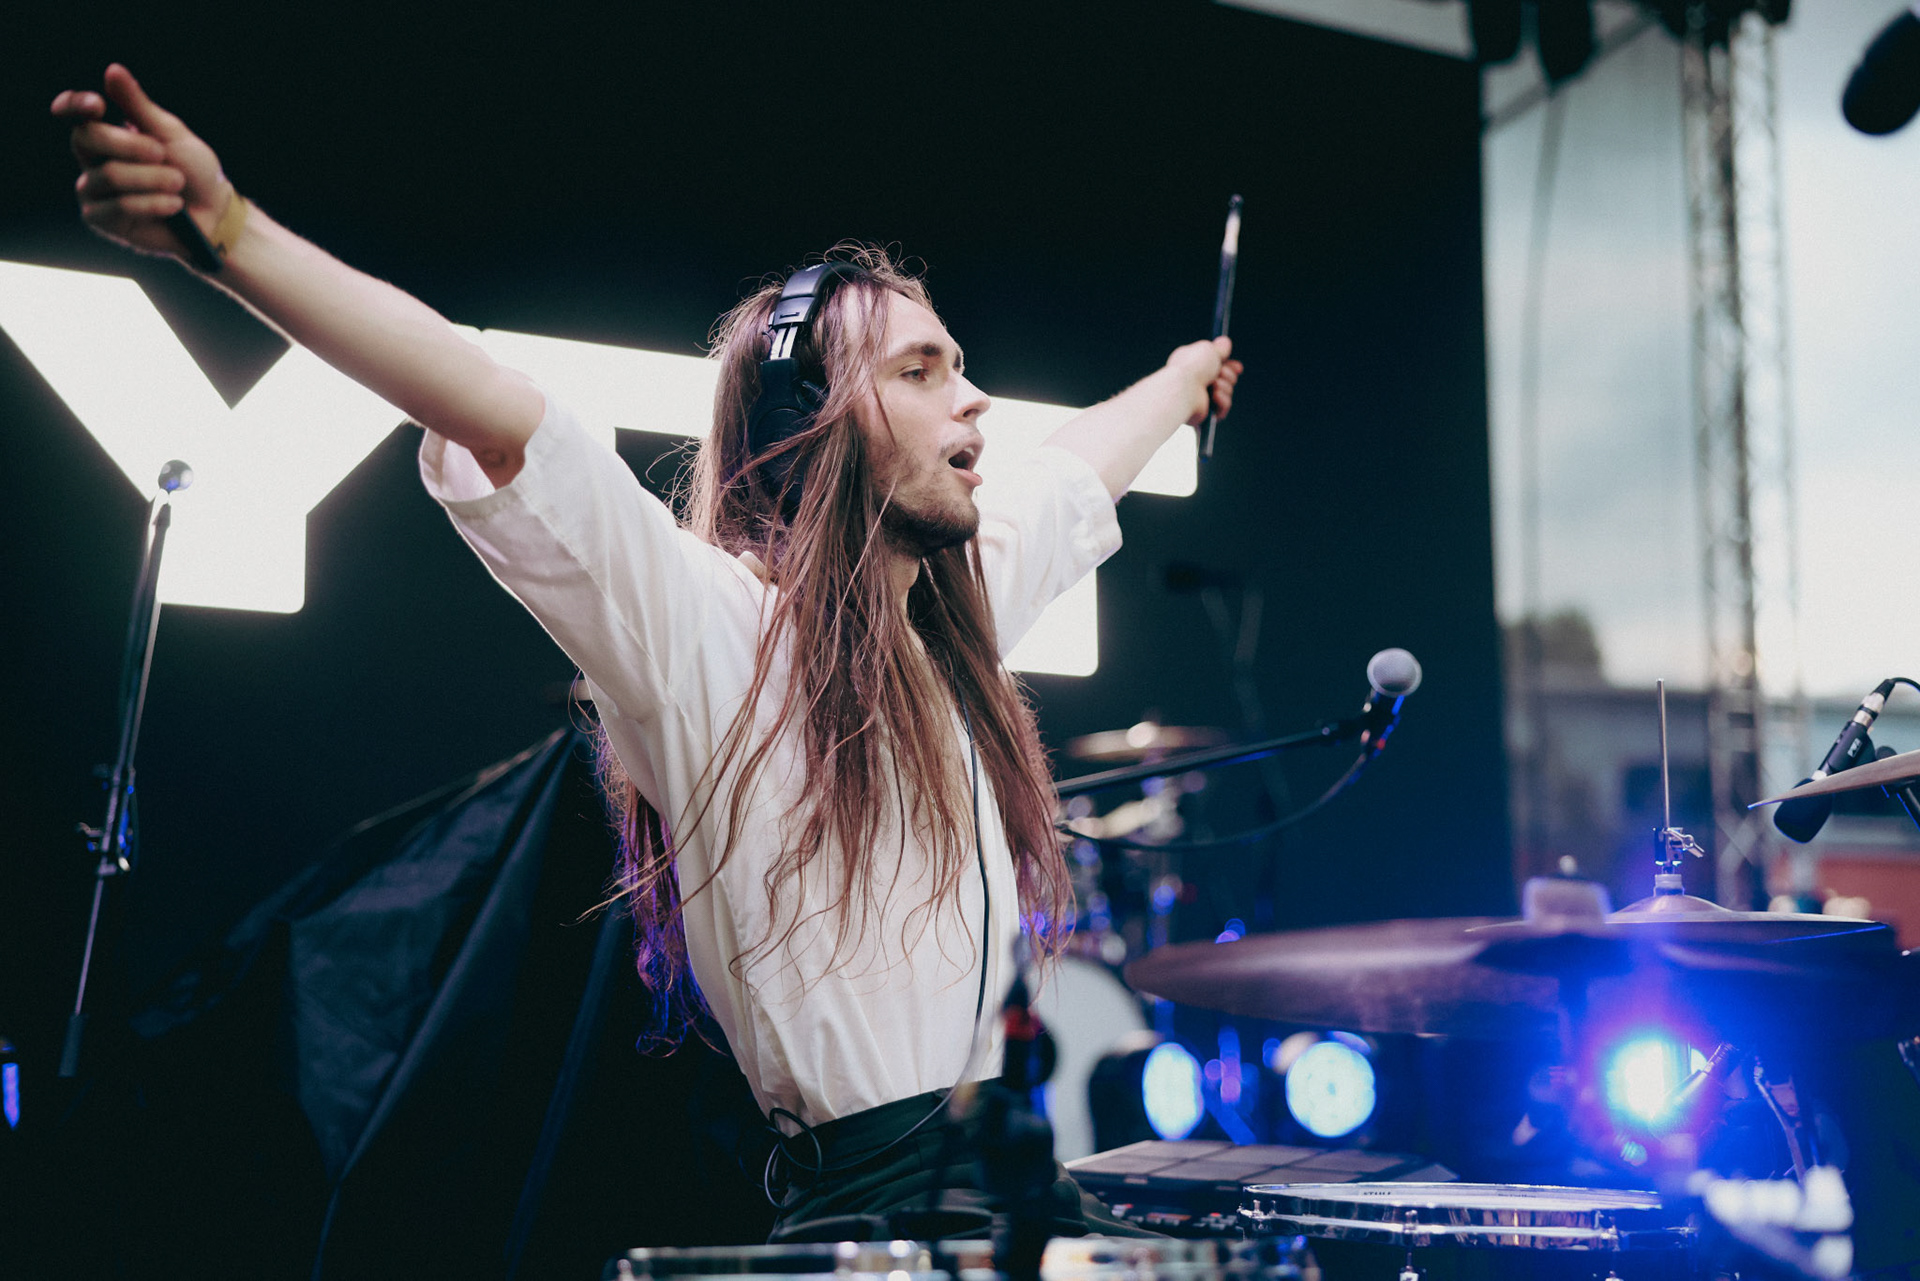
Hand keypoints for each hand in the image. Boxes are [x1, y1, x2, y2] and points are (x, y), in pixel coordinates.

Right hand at [51, 64, 231, 260]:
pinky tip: (174, 205)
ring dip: (152, 178)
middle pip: (87, 138)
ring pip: (109, 175)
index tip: (98, 105)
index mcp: (107, 133)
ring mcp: (93, 190)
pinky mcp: (101, 218)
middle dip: (131, 145)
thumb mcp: (170, 133)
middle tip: (163, 154)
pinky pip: (119, 206)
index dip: (75, 105)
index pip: (74, 114)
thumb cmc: (193, 170)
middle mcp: (93, 159)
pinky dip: (153, 203)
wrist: (213, 214)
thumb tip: (113, 70)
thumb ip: (139, 106)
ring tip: (177, 183)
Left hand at [1166, 336, 1244, 426]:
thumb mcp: (1208, 350)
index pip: (1216, 366)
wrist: (1183, 388)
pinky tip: (1215, 395)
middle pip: (1225, 379)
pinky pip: (1223, 408)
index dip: (1230, 367)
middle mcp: (1196, 381)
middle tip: (1221, 373)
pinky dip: (1223, 400)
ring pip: (1226, 393)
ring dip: (1225, 387)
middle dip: (1228, 375)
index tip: (1238, 368)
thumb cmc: (1192, 367)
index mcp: (1193, 365)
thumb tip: (1225, 342)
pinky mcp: (1204, 413)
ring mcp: (1200, 398)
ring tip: (1215, 384)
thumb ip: (1219, 348)